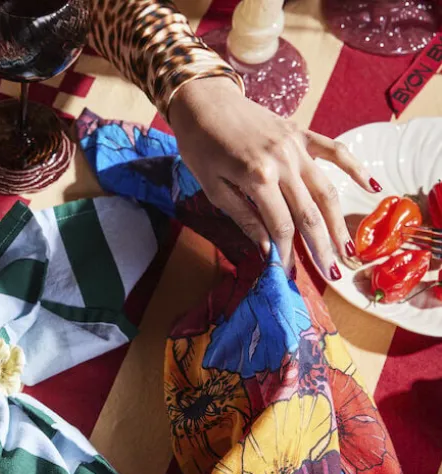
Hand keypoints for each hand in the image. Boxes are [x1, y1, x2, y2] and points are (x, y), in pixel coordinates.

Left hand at [167, 77, 377, 278]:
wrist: (205, 103)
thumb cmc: (201, 147)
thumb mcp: (212, 188)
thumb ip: (243, 217)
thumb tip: (266, 247)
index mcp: (258, 177)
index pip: (281, 225)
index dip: (286, 252)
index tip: (288, 271)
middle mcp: (283, 162)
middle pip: (309, 212)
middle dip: (320, 246)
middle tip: (330, 272)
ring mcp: (296, 146)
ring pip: (326, 189)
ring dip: (338, 221)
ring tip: (347, 248)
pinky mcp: (301, 134)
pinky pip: (334, 151)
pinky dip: (354, 168)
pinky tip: (370, 187)